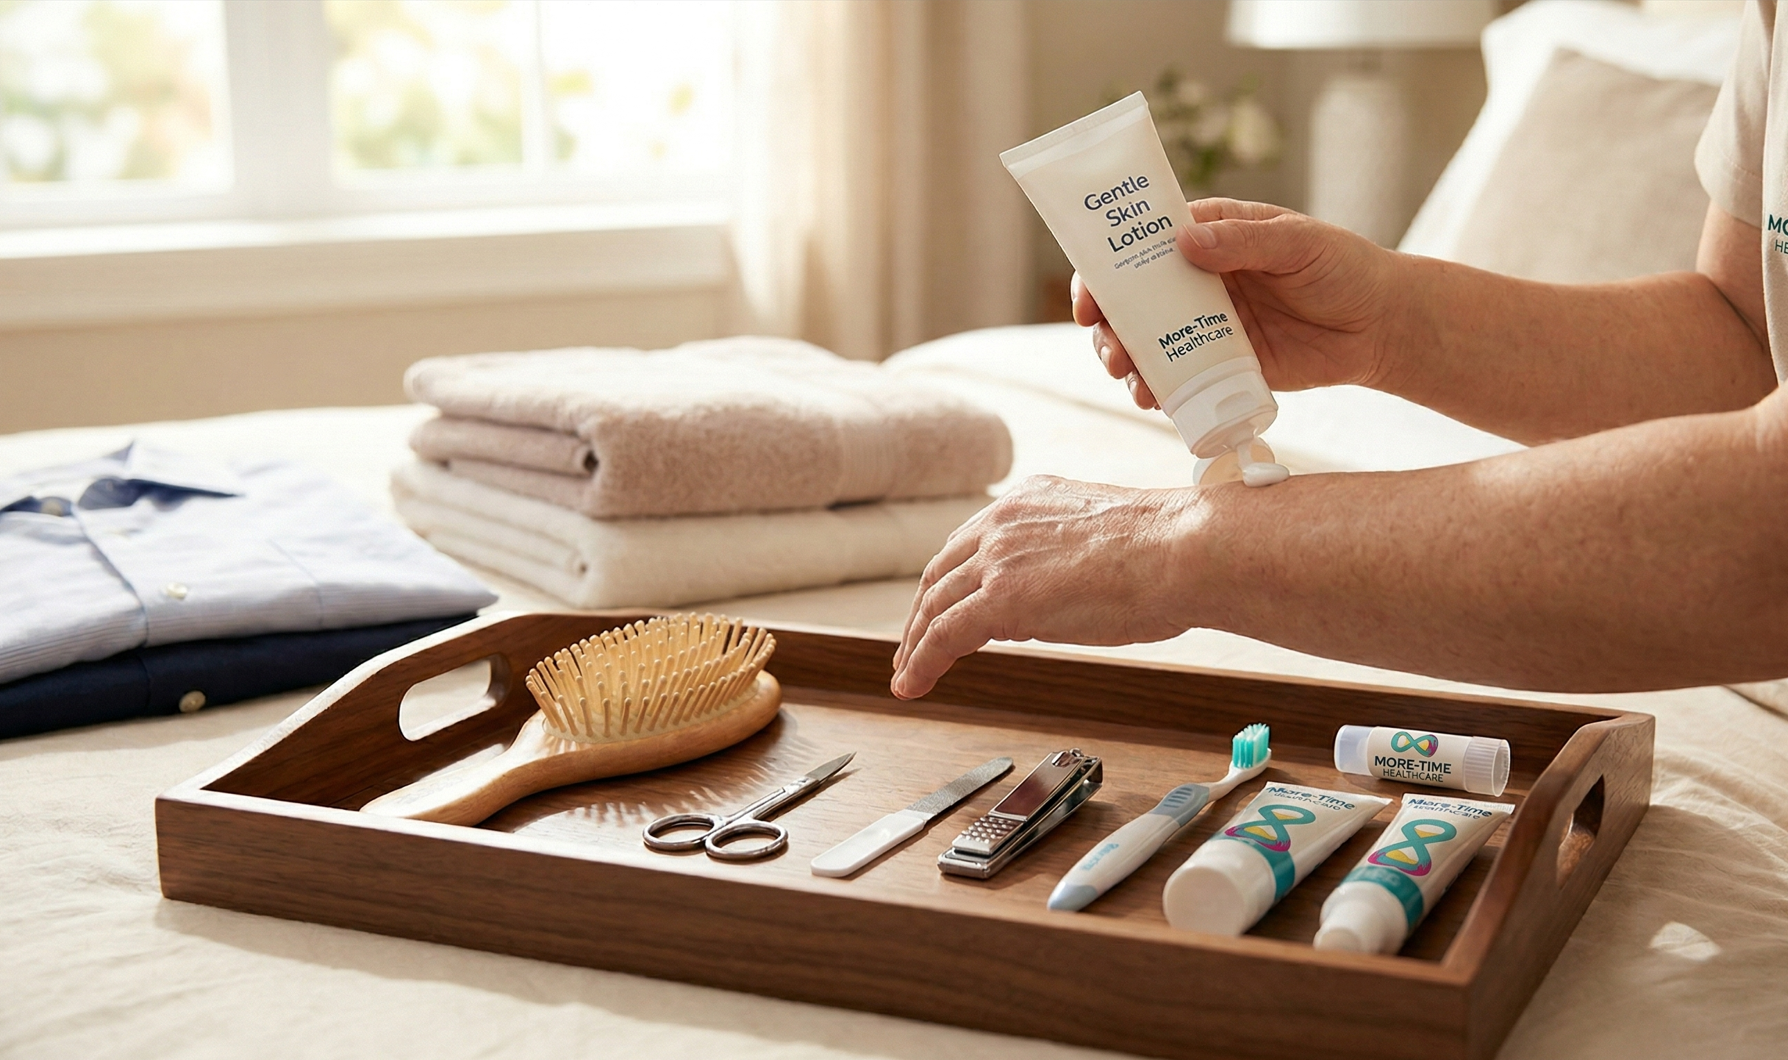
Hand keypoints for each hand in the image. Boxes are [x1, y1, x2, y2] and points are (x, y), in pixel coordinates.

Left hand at [890, 475, 1199, 698]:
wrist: (1183, 551)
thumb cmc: (1168, 551)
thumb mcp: (1104, 538)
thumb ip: (1069, 557)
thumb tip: (1065, 590)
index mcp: (1029, 501)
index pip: (969, 544)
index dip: (949, 582)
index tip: (943, 608)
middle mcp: (1004, 522)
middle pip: (940, 573)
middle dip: (922, 615)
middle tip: (913, 647)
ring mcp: (999, 559)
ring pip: (934, 606)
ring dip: (915, 645)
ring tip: (907, 674)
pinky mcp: (1000, 599)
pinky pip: (943, 636)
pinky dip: (921, 663)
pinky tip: (913, 684)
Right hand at [1074, 198, 1404, 408]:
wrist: (1380, 327)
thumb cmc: (1344, 268)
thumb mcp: (1297, 244)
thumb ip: (1244, 243)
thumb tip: (1184, 242)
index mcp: (1210, 237)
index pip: (1142, 245)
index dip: (1105, 268)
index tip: (1090, 299)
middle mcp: (1198, 280)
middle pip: (1132, 300)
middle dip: (1109, 328)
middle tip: (1110, 350)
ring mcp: (1205, 324)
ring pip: (1147, 342)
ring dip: (1127, 362)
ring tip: (1132, 382)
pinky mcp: (1221, 364)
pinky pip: (1178, 377)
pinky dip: (1158, 389)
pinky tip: (1154, 400)